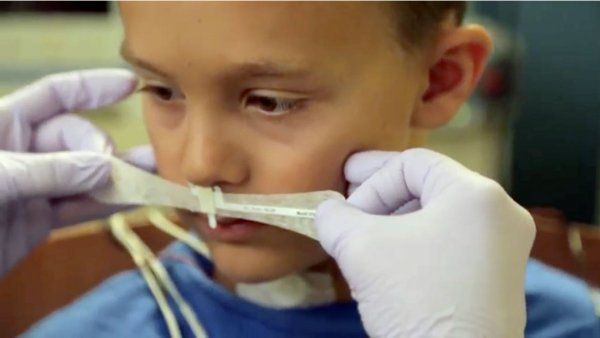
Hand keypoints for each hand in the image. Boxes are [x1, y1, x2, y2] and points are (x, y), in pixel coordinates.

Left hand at [0, 69, 152, 275]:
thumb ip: (50, 171)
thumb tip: (107, 167)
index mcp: (1, 125)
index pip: (53, 96)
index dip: (91, 87)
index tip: (130, 85)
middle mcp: (21, 153)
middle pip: (77, 139)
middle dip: (100, 149)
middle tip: (114, 168)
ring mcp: (33, 188)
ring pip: (85, 175)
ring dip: (119, 176)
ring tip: (156, 174)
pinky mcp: (39, 222)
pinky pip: (82, 207)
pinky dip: (109, 204)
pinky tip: (136, 197)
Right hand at [315, 149, 534, 336]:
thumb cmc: (414, 299)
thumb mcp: (360, 248)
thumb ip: (334, 216)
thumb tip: (326, 210)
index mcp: (477, 194)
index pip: (413, 163)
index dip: (370, 180)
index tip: (345, 210)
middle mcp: (501, 213)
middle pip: (428, 186)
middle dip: (381, 197)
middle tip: (347, 205)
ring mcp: (505, 247)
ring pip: (438, 215)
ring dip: (395, 220)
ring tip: (363, 236)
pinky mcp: (498, 277)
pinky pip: (451, 241)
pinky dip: (416, 242)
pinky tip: (389, 258)